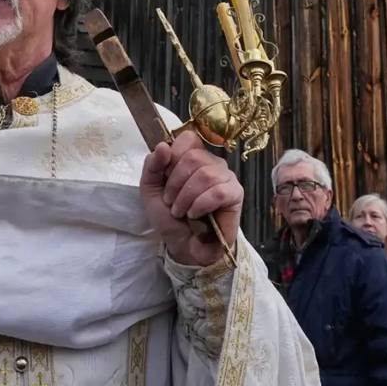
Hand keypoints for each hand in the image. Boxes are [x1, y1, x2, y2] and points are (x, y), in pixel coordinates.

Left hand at [140, 132, 242, 266]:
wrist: (184, 246)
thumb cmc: (170, 218)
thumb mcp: (151, 190)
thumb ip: (152, 166)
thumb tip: (163, 146)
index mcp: (193, 157)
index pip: (188, 139)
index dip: (173, 156)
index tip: (165, 178)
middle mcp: (212, 163)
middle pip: (194, 157)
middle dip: (175, 183)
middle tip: (170, 202)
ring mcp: (226, 177)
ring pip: (206, 174)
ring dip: (186, 197)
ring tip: (181, 212)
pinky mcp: (235, 194)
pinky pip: (219, 192)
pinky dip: (201, 204)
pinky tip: (194, 214)